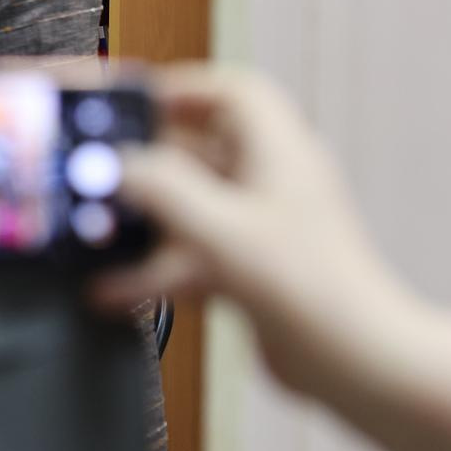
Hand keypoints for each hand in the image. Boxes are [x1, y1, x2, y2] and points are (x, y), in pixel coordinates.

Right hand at [95, 66, 416, 400]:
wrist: (352, 362)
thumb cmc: (311, 290)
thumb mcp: (219, 228)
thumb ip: (159, 189)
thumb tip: (115, 163)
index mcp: (279, 154)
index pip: (232, 92)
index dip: (180, 88)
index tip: (130, 101)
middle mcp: (273, 185)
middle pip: (200, 151)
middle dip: (145, 163)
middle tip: (100, 170)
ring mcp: (262, 229)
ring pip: (190, 208)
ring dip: (142, 222)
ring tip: (98, 234)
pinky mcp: (251, 271)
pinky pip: (191, 254)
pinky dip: (152, 267)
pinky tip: (114, 288)